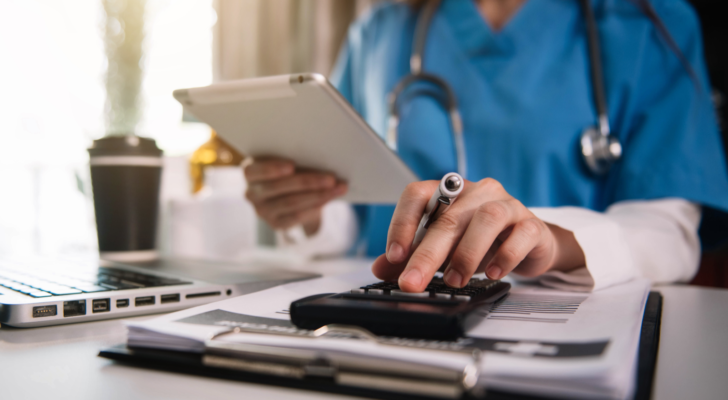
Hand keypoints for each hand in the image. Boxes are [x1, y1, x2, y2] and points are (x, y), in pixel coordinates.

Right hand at [244, 157, 347, 235]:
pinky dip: (315, 207)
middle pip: (278, 187)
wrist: (290, 193)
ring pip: (291, 203)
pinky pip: (296, 217)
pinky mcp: (276, 224)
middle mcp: (251, 193)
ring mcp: (262, 211)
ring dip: (318, 195)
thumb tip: (321, 157)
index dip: (272, 168)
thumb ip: (296, 159)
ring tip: (338, 188)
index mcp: (250, 171)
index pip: (255, 170)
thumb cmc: (290, 169)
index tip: (292, 165)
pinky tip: (329, 200)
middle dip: (308, 182)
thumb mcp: (287, 161)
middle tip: (331, 178)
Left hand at [371, 178, 584, 291]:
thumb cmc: (483, 241)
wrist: (529, 244)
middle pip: (448, 218)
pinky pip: (520, 235)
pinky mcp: (531, 224)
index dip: (402, 222)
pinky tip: (492, 273)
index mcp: (449, 193)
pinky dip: (505, 256)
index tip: (394, 255)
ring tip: (454, 280)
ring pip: (486, 219)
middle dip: (427, 254)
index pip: (417, 194)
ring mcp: (507, 205)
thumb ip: (413, 254)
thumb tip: (380, 268)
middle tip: (412, 282)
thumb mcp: (444, 248)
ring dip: (466, 253)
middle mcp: (477, 192)